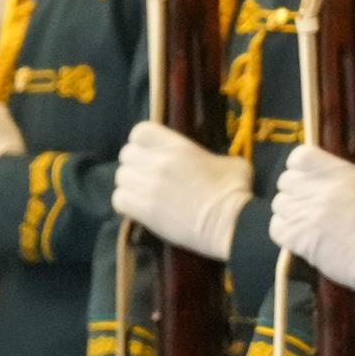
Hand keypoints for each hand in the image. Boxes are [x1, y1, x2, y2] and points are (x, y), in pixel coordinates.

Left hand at [115, 121, 250, 257]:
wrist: (232, 224)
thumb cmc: (236, 192)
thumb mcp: (230, 162)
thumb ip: (210, 157)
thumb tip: (208, 164)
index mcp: (178, 147)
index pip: (140, 131)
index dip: (141, 141)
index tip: (150, 151)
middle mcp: (159, 163)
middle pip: (126, 154)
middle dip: (134, 164)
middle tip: (146, 175)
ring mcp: (150, 187)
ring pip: (120, 177)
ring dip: (129, 184)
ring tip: (142, 194)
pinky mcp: (145, 212)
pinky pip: (119, 200)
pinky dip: (126, 203)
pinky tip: (139, 208)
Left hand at [275, 144, 354, 290]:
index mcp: (338, 171)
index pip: (300, 156)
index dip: (302, 166)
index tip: (311, 176)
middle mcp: (316, 188)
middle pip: (285, 181)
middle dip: (295, 191)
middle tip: (310, 203)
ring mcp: (304, 213)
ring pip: (279, 205)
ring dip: (289, 213)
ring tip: (305, 223)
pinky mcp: (298, 239)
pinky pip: (276, 229)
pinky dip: (284, 232)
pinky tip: (298, 239)